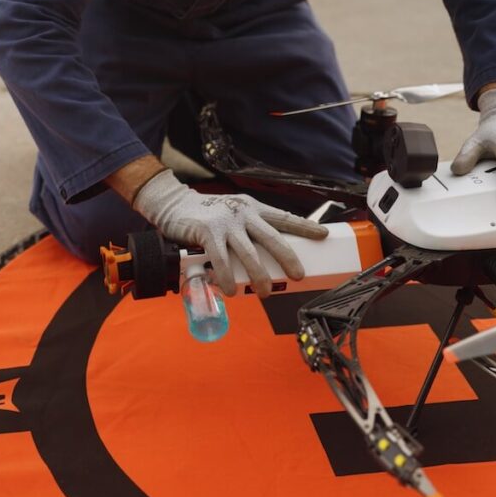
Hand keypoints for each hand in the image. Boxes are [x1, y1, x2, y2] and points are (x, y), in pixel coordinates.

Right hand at [133, 169, 328, 296]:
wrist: (172, 204)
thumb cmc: (206, 214)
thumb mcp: (233, 214)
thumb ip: (249, 229)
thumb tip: (266, 254)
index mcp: (253, 208)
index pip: (283, 217)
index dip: (304, 226)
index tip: (323, 234)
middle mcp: (243, 214)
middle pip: (272, 238)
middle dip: (287, 258)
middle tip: (298, 275)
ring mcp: (226, 223)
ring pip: (249, 254)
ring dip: (259, 276)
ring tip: (265, 292)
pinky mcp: (208, 233)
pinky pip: (222, 260)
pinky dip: (228, 278)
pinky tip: (230, 290)